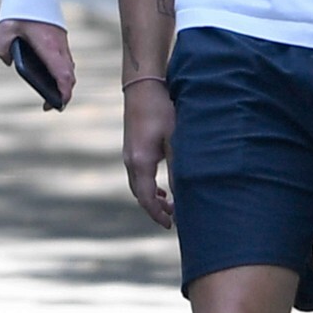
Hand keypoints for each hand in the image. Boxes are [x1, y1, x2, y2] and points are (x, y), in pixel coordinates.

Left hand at [0, 20, 75, 107]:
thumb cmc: (20, 6)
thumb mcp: (4, 28)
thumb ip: (2, 48)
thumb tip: (8, 60)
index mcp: (49, 45)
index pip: (63, 75)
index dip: (63, 92)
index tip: (57, 104)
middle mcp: (59, 45)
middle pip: (69, 75)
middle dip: (64, 92)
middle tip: (51, 105)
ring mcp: (62, 41)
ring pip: (69, 67)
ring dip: (64, 81)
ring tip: (52, 93)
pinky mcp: (60, 37)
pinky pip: (65, 59)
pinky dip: (62, 71)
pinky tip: (50, 75)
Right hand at [123, 79, 175, 227]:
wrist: (143, 87)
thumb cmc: (161, 110)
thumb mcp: (174, 140)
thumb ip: (178, 167)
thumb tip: (183, 193)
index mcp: (140, 162)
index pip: (146, 198)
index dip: (158, 214)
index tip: (171, 225)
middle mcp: (130, 161)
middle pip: (140, 195)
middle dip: (155, 209)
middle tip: (173, 220)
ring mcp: (128, 155)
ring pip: (138, 186)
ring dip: (152, 198)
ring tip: (170, 205)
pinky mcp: (131, 148)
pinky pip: (137, 176)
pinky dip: (149, 186)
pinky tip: (163, 187)